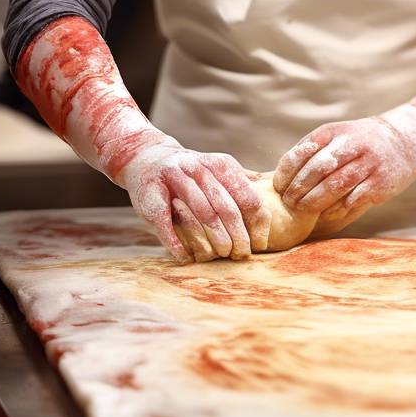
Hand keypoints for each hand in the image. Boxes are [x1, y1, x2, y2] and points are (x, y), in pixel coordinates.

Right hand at [119, 139, 269, 262]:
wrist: (145, 159)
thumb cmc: (191, 173)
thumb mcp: (217, 169)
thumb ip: (241, 182)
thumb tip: (270, 192)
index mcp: (220, 165)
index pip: (248, 198)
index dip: (256, 225)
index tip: (259, 244)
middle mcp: (199, 169)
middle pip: (227, 209)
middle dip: (238, 236)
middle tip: (242, 255)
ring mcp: (174, 181)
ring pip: (203, 214)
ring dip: (215, 240)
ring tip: (222, 255)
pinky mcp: (151, 198)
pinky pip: (168, 225)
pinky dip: (179, 245)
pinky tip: (188, 257)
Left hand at [272, 113, 415, 234]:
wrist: (405, 139)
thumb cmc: (360, 143)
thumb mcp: (336, 137)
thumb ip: (312, 153)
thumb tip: (281, 181)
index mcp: (334, 132)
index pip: (302, 152)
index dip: (287, 172)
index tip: (279, 187)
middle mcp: (352, 144)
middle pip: (318, 169)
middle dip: (299, 189)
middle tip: (289, 203)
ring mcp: (369, 163)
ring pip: (336, 185)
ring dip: (315, 201)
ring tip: (303, 210)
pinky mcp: (381, 182)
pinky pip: (354, 198)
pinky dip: (337, 209)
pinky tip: (327, 214)